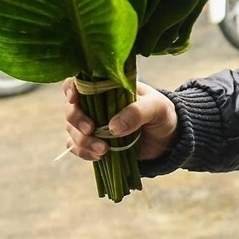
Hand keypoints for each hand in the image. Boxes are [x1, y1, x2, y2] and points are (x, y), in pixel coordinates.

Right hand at [63, 78, 178, 161]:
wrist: (167, 138)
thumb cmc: (162, 114)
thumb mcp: (157, 107)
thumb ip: (137, 112)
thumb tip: (112, 127)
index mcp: (109, 87)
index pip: (80, 81)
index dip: (71, 88)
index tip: (74, 99)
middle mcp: (96, 103)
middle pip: (71, 107)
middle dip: (76, 119)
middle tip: (91, 129)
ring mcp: (93, 123)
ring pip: (72, 130)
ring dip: (83, 141)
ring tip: (103, 150)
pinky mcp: (94, 142)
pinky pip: (77, 147)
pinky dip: (83, 152)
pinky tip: (99, 156)